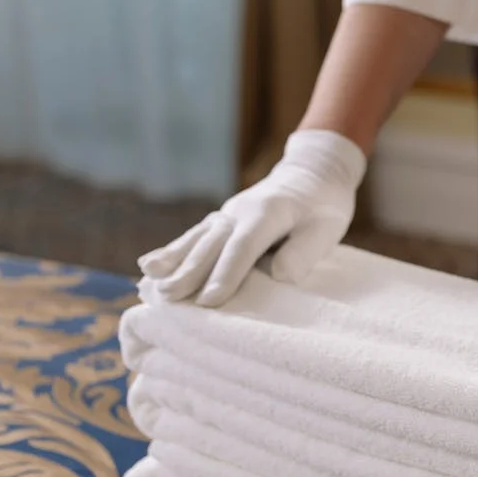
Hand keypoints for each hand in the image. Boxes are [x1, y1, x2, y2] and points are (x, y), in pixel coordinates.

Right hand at [138, 130, 365, 305]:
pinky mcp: (221, 222)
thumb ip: (305, 250)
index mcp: (268, 212)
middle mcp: (239, 211)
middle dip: (190, 272)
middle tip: (170, 298)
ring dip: (174, 261)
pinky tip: (149, 266)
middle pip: (212, 244)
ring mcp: (227, 215)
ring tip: (149, 280)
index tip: (210, 301)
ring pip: (197, 239)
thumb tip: (279, 275)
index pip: (243, 247)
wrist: (313, 175)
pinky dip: (172, 252)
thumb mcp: (327, 226)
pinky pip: (194, 237)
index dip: (226, 274)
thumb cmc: (324, 206)